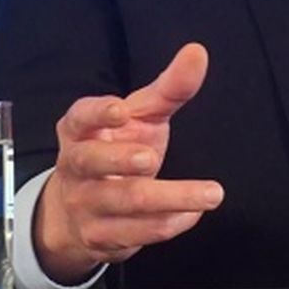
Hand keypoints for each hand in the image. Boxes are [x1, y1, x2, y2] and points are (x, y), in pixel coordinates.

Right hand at [33, 43, 224, 283]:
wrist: (77, 212)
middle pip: (92, 163)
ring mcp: (85, 203)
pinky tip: (195, 212)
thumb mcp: (140, 117)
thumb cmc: (116, 149)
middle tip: (150, 157)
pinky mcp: (100, 236)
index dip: (97, 113)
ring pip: (124, 202)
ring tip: (212, 193)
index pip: (80, 117)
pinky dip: (170, 223)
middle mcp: (76, 166)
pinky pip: (137, 232)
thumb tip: (198, 52)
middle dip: (120, 160)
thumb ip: (169, 88)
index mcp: (79, 129)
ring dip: (170, 199)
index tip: (120, 110)